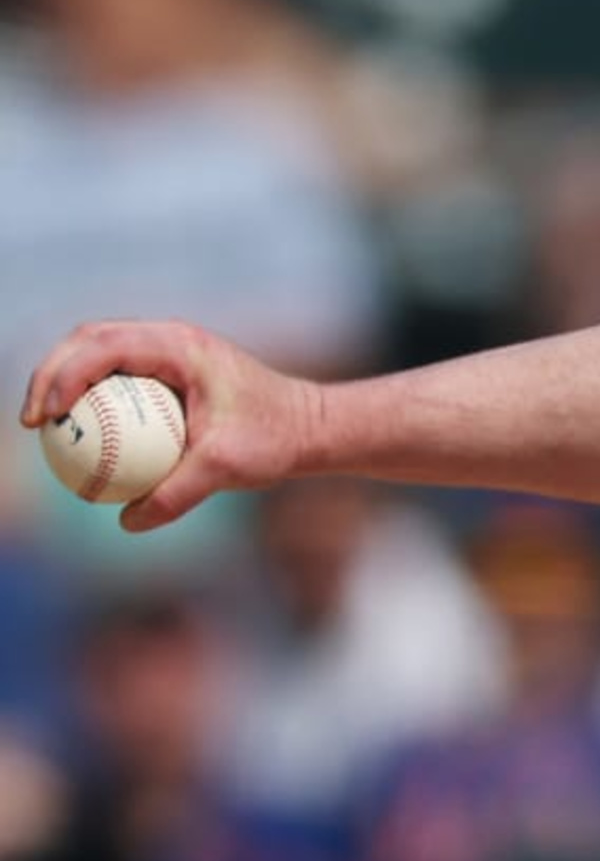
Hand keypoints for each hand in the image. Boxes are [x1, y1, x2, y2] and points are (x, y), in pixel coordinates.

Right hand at [20, 321, 327, 532]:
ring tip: (41, 426)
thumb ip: (177, 493)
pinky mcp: (166, 370)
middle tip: (30, 423)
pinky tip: (76, 437)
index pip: (104, 346)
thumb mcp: (228, 468)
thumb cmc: (275, 439)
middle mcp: (170, 340)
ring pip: (96, 353)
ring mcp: (167, 351)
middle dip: (50, 373)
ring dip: (63, 380)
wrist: (308, 425)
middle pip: (88, 340)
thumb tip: (126, 521)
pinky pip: (116, 377)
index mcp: (181, 347)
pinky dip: (89, 396)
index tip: (48, 417)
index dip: (65, 375)